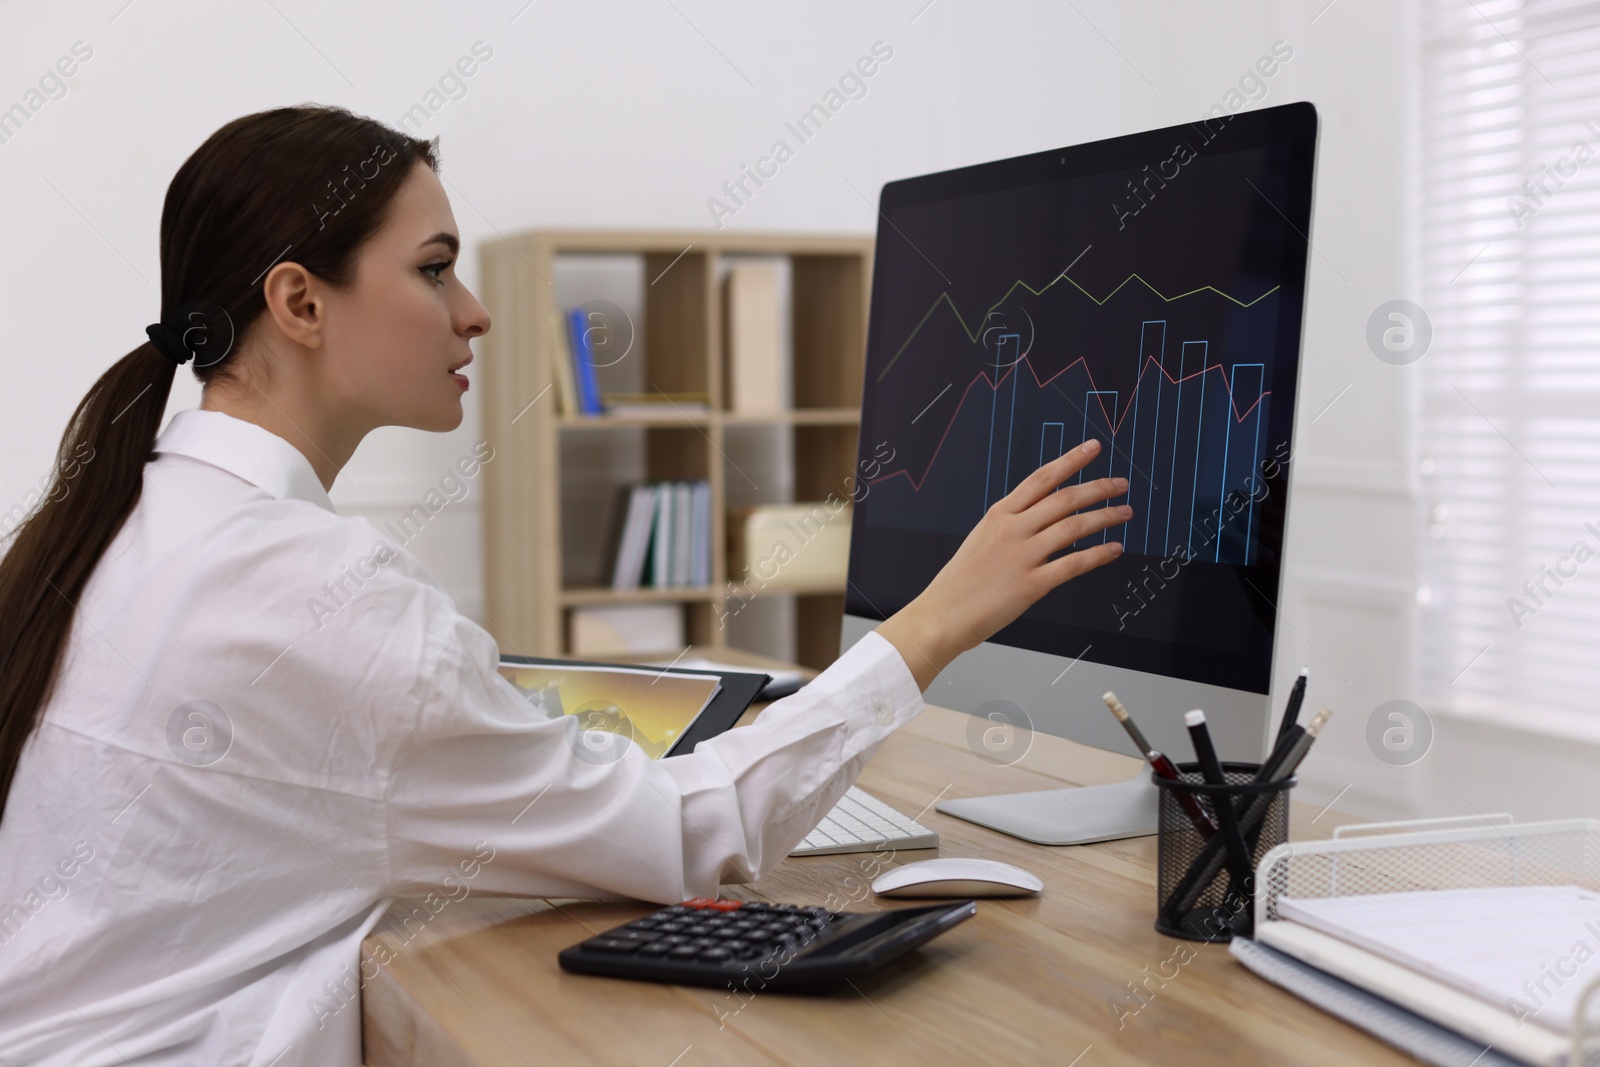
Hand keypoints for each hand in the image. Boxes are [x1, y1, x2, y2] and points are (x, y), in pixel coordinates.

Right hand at [874, 438, 1130, 689]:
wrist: (941, 615)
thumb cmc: (958, 583)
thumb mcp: (981, 539)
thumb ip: (1010, 525)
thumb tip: (1041, 516)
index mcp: (999, 515)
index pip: (1041, 478)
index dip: (1071, 460)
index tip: (1092, 449)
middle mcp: (1012, 529)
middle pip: (1064, 499)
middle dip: (1098, 488)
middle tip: (1121, 485)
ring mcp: (1022, 556)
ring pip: (1073, 526)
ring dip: (1104, 517)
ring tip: (1124, 513)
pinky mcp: (1031, 584)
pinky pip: (1073, 564)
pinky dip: (1098, 555)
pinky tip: (1113, 550)